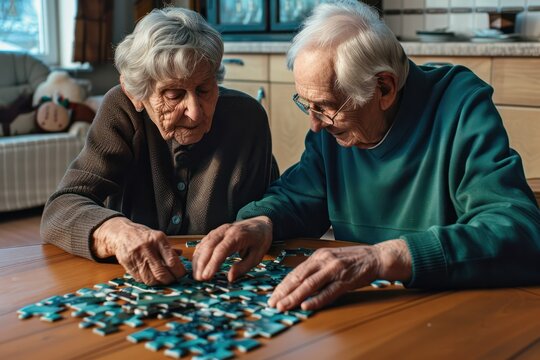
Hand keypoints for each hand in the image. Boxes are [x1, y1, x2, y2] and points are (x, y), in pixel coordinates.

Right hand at [92, 217, 185, 284]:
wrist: (121, 233)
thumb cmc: (143, 236)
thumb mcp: (158, 237)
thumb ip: (169, 248)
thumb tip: (181, 255)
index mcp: (158, 239)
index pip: (172, 261)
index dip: (179, 271)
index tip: (182, 274)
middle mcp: (147, 247)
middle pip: (161, 272)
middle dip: (170, 280)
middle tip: (173, 280)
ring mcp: (136, 256)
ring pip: (150, 279)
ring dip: (159, 283)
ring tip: (163, 280)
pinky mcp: (128, 264)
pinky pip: (140, 279)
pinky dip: (148, 281)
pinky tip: (151, 277)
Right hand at [192, 216, 272, 281]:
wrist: (260, 223)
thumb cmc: (259, 240)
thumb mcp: (257, 256)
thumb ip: (243, 267)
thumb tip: (230, 278)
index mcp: (237, 235)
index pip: (221, 250)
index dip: (212, 264)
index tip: (206, 276)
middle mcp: (226, 231)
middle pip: (209, 247)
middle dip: (202, 264)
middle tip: (199, 279)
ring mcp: (219, 230)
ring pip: (204, 244)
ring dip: (198, 260)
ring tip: (196, 275)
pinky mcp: (215, 232)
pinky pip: (204, 242)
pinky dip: (198, 253)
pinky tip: (196, 264)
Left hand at [268, 239, 411, 310]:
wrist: (375, 257)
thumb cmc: (352, 260)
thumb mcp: (330, 258)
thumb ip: (316, 268)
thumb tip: (298, 282)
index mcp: (318, 256)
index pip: (296, 272)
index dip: (283, 285)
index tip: (273, 296)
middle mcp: (324, 261)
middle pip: (299, 278)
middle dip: (284, 292)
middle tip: (272, 304)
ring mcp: (334, 270)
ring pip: (310, 285)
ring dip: (294, 297)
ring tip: (284, 306)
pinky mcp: (345, 281)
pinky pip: (328, 292)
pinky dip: (316, 300)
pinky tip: (306, 306)